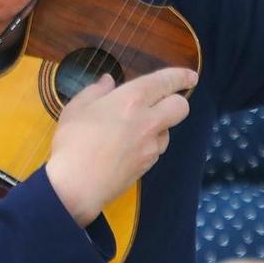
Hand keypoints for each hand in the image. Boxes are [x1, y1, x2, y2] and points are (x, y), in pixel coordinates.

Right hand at [45, 67, 195, 225]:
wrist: (77, 185)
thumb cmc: (73, 141)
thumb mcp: (76, 108)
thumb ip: (95, 91)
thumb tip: (108, 81)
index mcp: (132, 100)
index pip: (166, 82)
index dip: (181, 77)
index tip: (190, 76)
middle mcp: (148, 121)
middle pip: (181, 108)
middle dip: (178, 101)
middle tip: (164, 102)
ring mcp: (151, 146)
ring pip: (168, 131)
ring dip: (159, 127)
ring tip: (135, 130)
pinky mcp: (148, 166)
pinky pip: (155, 150)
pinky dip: (148, 146)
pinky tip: (127, 150)